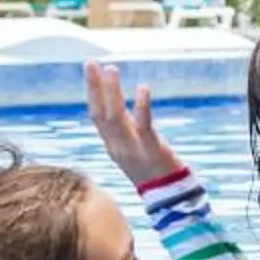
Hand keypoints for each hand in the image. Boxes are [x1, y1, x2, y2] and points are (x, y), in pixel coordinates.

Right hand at [86, 64, 186, 188]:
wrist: (168, 197)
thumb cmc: (153, 172)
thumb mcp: (133, 150)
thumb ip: (125, 132)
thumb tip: (120, 110)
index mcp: (112, 145)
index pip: (96, 116)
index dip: (92, 93)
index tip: (91, 70)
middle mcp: (117, 146)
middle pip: (101, 113)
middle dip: (95, 87)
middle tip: (91, 62)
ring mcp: (132, 148)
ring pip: (116, 117)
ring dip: (112, 92)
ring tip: (111, 69)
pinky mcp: (151, 149)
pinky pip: (143, 125)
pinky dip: (141, 106)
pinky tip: (142, 88)